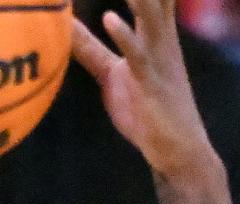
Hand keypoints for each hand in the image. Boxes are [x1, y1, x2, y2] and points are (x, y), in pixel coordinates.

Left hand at [72, 3, 214, 178]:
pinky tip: (110, 19)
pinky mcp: (151, 85)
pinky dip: (124, 36)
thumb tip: (63, 26)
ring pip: (147, 14)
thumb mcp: (112, 75)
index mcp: (153, 34)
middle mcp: (159, 39)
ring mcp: (157, 60)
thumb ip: (89, 48)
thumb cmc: (145, 112)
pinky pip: (137, 56)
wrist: (175, 152)